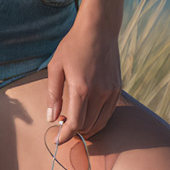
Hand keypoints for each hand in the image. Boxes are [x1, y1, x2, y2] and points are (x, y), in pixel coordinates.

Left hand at [46, 17, 121, 144]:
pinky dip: (98, 119)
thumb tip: (51, 118)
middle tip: (63, 127)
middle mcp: (100, 93)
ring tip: (74, 123)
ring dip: (87, 128)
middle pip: (89, 126)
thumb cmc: (73, 46)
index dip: (66, 135)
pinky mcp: (118, 89)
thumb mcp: (56, 67)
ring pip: (101, 123)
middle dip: (75, 132)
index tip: (58, 140)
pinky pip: (109, 113)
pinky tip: (87, 114)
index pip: (76, 124)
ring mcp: (112, 92)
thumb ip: (53, 94)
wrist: (99, 30)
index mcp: (82, 89)